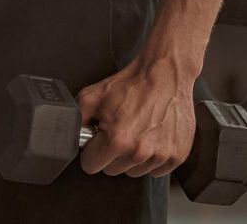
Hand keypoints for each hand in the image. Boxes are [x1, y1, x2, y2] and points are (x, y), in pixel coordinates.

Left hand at [77, 59, 196, 177]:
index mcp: (117, 141)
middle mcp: (139, 152)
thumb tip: (69, 134)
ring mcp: (160, 155)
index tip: (98, 141)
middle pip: (113, 170)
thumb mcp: (92, 96)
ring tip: (138, 132)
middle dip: (112, 154)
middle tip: (120, 131)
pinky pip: (157, 170)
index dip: (92, 152)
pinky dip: (153, 158)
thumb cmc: (133, 84)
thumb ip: (76, 119)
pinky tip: (152, 137)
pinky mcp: (177, 155)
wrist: (165, 73)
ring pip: (135, 172)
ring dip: (133, 157)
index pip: (91, 166)